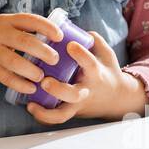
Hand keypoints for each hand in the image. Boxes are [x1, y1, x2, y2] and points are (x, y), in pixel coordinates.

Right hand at [0, 12, 63, 92]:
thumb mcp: (5, 24)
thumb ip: (25, 29)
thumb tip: (57, 36)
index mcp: (7, 21)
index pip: (29, 20)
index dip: (46, 27)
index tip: (60, 36)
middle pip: (23, 41)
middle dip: (42, 51)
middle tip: (55, 59)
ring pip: (14, 62)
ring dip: (31, 70)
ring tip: (42, 76)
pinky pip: (6, 78)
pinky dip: (20, 84)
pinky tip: (31, 88)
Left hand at [24, 30, 145, 124]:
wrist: (117, 99)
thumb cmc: (106, 72)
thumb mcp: (106, 54)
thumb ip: (94, 40)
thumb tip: (79, 29)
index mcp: (96, 74)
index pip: (90, 65)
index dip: (81, 55)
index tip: (70, 45)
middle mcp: (86, 91)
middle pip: (74, 94)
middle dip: (59, 89)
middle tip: (45, 81)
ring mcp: (78, 104)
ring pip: (63, 113)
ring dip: (47, 111)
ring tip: (32, 104)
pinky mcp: (71, 112)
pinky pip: (57, 118)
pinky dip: (43, 117)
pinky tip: (31, 107)